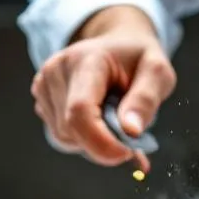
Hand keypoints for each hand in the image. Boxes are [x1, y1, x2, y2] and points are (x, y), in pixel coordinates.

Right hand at [30, 6, 175, 171]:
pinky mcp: (41, 98)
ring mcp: (44, 84)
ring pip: (63, 137)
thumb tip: (131, 131)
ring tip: (113, 118)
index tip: (126, 153)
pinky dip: (82, 139)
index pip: (80, 111)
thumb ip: (146, 100)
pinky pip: (60, 135)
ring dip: (92, 141)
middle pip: (71, 130)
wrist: (118, 46)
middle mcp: (57, 70)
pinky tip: (98, 121)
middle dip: (102, 143)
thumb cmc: (139, 61)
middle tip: (129, 131)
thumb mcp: (157, 73)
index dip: (100, 142)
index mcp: (86, 60)